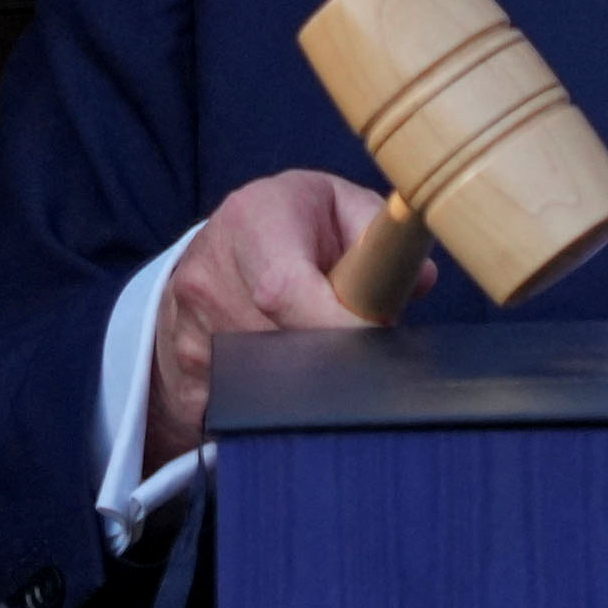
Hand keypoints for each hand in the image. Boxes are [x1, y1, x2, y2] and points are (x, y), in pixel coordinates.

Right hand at [146, 168, 396, 469]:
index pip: (285, 290)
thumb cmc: (294, 222)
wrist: (222, 242)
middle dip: (329, 356)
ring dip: (303, 378)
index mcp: (252, 221)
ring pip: (262, 382)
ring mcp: (190, 326)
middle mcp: (210, 274)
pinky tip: (285, 371)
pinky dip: (269, 399)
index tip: (374, 339)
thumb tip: (420, 282)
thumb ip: (381, 234)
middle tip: (355, 344)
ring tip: (316, 344)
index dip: (335, 327)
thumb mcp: (340, 205)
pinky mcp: (186, 366)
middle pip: (279, 347)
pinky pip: (236, 403)